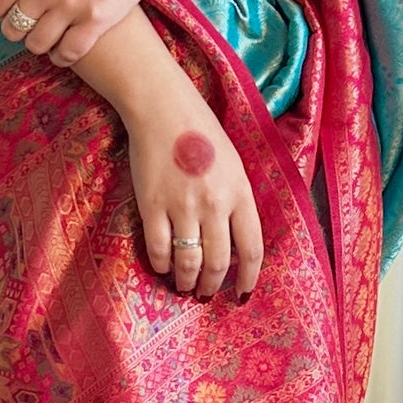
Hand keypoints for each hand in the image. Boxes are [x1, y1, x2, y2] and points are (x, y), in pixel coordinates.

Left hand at [0, 0, 164, 67]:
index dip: (2, 10)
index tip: (14, 8)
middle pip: (13, 27)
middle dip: (17, 29)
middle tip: (29, 25)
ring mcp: (70, 5)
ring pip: (36, 43)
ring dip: (38, 44)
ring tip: (47, 36)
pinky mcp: (95, 21)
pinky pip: (67, 53)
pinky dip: (62, 57)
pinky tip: (64, 49)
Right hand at [123, 82, 264, 298]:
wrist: (163, 108)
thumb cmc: (202, 132)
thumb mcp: (234, 164)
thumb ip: (237, 200)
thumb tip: (234, 240)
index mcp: (240, 193)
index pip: (251, 250)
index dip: (247, 279)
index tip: (242, 294)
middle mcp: (214, 204)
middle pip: (218, 263)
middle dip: (212, 286)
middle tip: (206, 294)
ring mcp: (182, 205)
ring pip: (188, 261)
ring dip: (186, 281)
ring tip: (184, 286)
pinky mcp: (152, 204)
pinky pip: (158, 247)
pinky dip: (160, 264)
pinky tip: (161, 267)